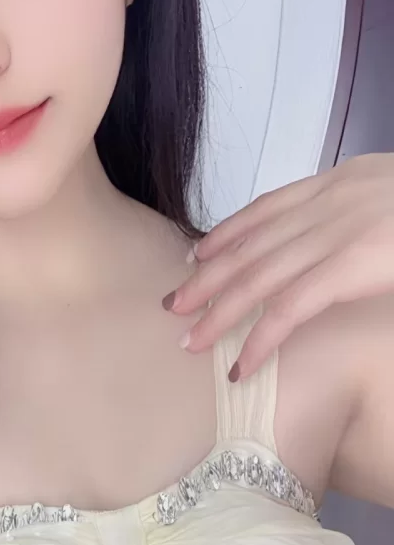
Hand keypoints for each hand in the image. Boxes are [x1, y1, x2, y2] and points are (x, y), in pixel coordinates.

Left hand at [162, 152, 393, 380]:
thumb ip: (369, 214)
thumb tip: (357, 239)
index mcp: (343, 181)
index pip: (270, 207)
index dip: (229, 234)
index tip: (199, 254)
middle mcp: (331, 202)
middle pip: (253, 244)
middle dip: (209, 277)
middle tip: (174, 305)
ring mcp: (338, 232)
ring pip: (260, 277)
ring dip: (220, 312)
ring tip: (191, 342)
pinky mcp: (349, 265)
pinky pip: (290, 307)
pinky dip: (260, 338)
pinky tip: (242, 364)